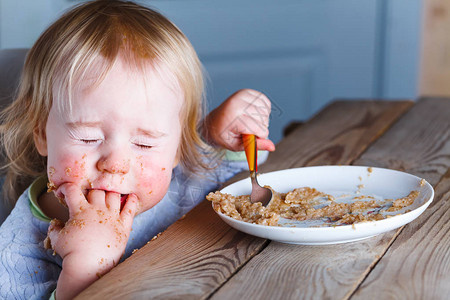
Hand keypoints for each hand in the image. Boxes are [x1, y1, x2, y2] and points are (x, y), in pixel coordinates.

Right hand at [47, 184, 138, 299]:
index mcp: (80, 210)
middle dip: (91, 191)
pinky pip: (131, 209)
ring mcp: (112, 216)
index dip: (67, 188)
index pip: (72, 190)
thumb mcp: (57, 240)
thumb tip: (54, 223)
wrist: (88, 265)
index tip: (66, 192)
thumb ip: (54, 229)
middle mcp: (98, 209)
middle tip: (89, 197)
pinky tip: (132, 196)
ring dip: (110, 193)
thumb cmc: (71, 253)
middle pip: (96, 191)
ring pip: (114, 195)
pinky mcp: (124, 225)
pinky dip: (132, 201)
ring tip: (108, 196)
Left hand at [203, 89, 275, 151]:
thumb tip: (273, 147)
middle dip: (260, 129)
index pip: (259, 129)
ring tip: (249, 123)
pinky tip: (253, 115)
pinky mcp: (248, 92)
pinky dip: (263, 111)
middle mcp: (237, 102)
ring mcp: (242, 95)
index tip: (250, 137)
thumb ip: (255, 146)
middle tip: (247, 130)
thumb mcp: (237, 145)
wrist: (214, 122)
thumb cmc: (224, 135)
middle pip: (264, 120)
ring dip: (262, 120)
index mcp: (232, 116)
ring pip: (266, 112)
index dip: (259, 137)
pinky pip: (266, 103)